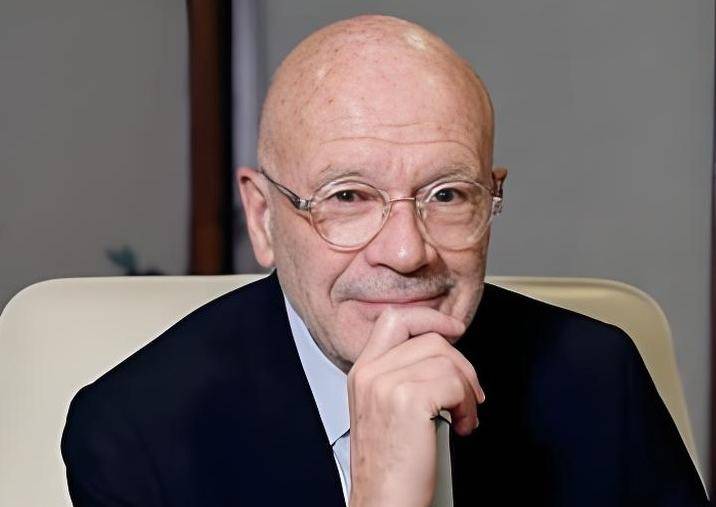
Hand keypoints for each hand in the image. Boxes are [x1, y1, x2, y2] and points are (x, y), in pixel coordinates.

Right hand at [347, 307, 484, 506]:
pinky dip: (467, 406)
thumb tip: (441, 357)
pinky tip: (461, 427)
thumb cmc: (388, 467)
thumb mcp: (384, 410)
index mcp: (363, 371)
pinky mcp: (409, 399)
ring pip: (447, 359)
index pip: (395, 318)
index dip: (430, 317)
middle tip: (468, 393)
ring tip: (462, 416)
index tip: (453, 329)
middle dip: (461, 364)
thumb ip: (401, 377)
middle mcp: (370, 373)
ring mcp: (386, 384)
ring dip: (466, 390)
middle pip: (430, 337)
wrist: (382, 503)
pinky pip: (454, 384)